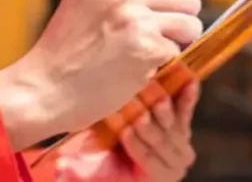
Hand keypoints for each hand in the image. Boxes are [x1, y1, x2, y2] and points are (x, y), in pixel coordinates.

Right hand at [0, 0, 203, 149]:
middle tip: (162, 36)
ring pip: (190, 23)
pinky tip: (139, 69)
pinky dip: (163, 64)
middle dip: (181, 19)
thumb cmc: (61, 55)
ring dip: (178, 42)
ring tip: (152, 52)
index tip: (161, 7)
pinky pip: (176, 51)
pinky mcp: (146, 49)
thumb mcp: (82, 3)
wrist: (42, 90)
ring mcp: (136, 20)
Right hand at [54, 82, 200, 181]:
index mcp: (157, 176)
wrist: (125, 164)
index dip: (136, 145)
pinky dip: (188, 94)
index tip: (125, 130)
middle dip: (146, 121)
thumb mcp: (94, 169)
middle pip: (161, 139)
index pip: (147, 159)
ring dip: (160, 104)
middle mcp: (176, 164)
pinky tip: (189, 79)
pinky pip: (187, 109)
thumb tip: (62, 164)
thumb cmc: (106, 166)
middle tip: (133, 105)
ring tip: (148, 86)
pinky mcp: (185, 126)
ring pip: (173, 123)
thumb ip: (82, 168)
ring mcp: (183, 145)